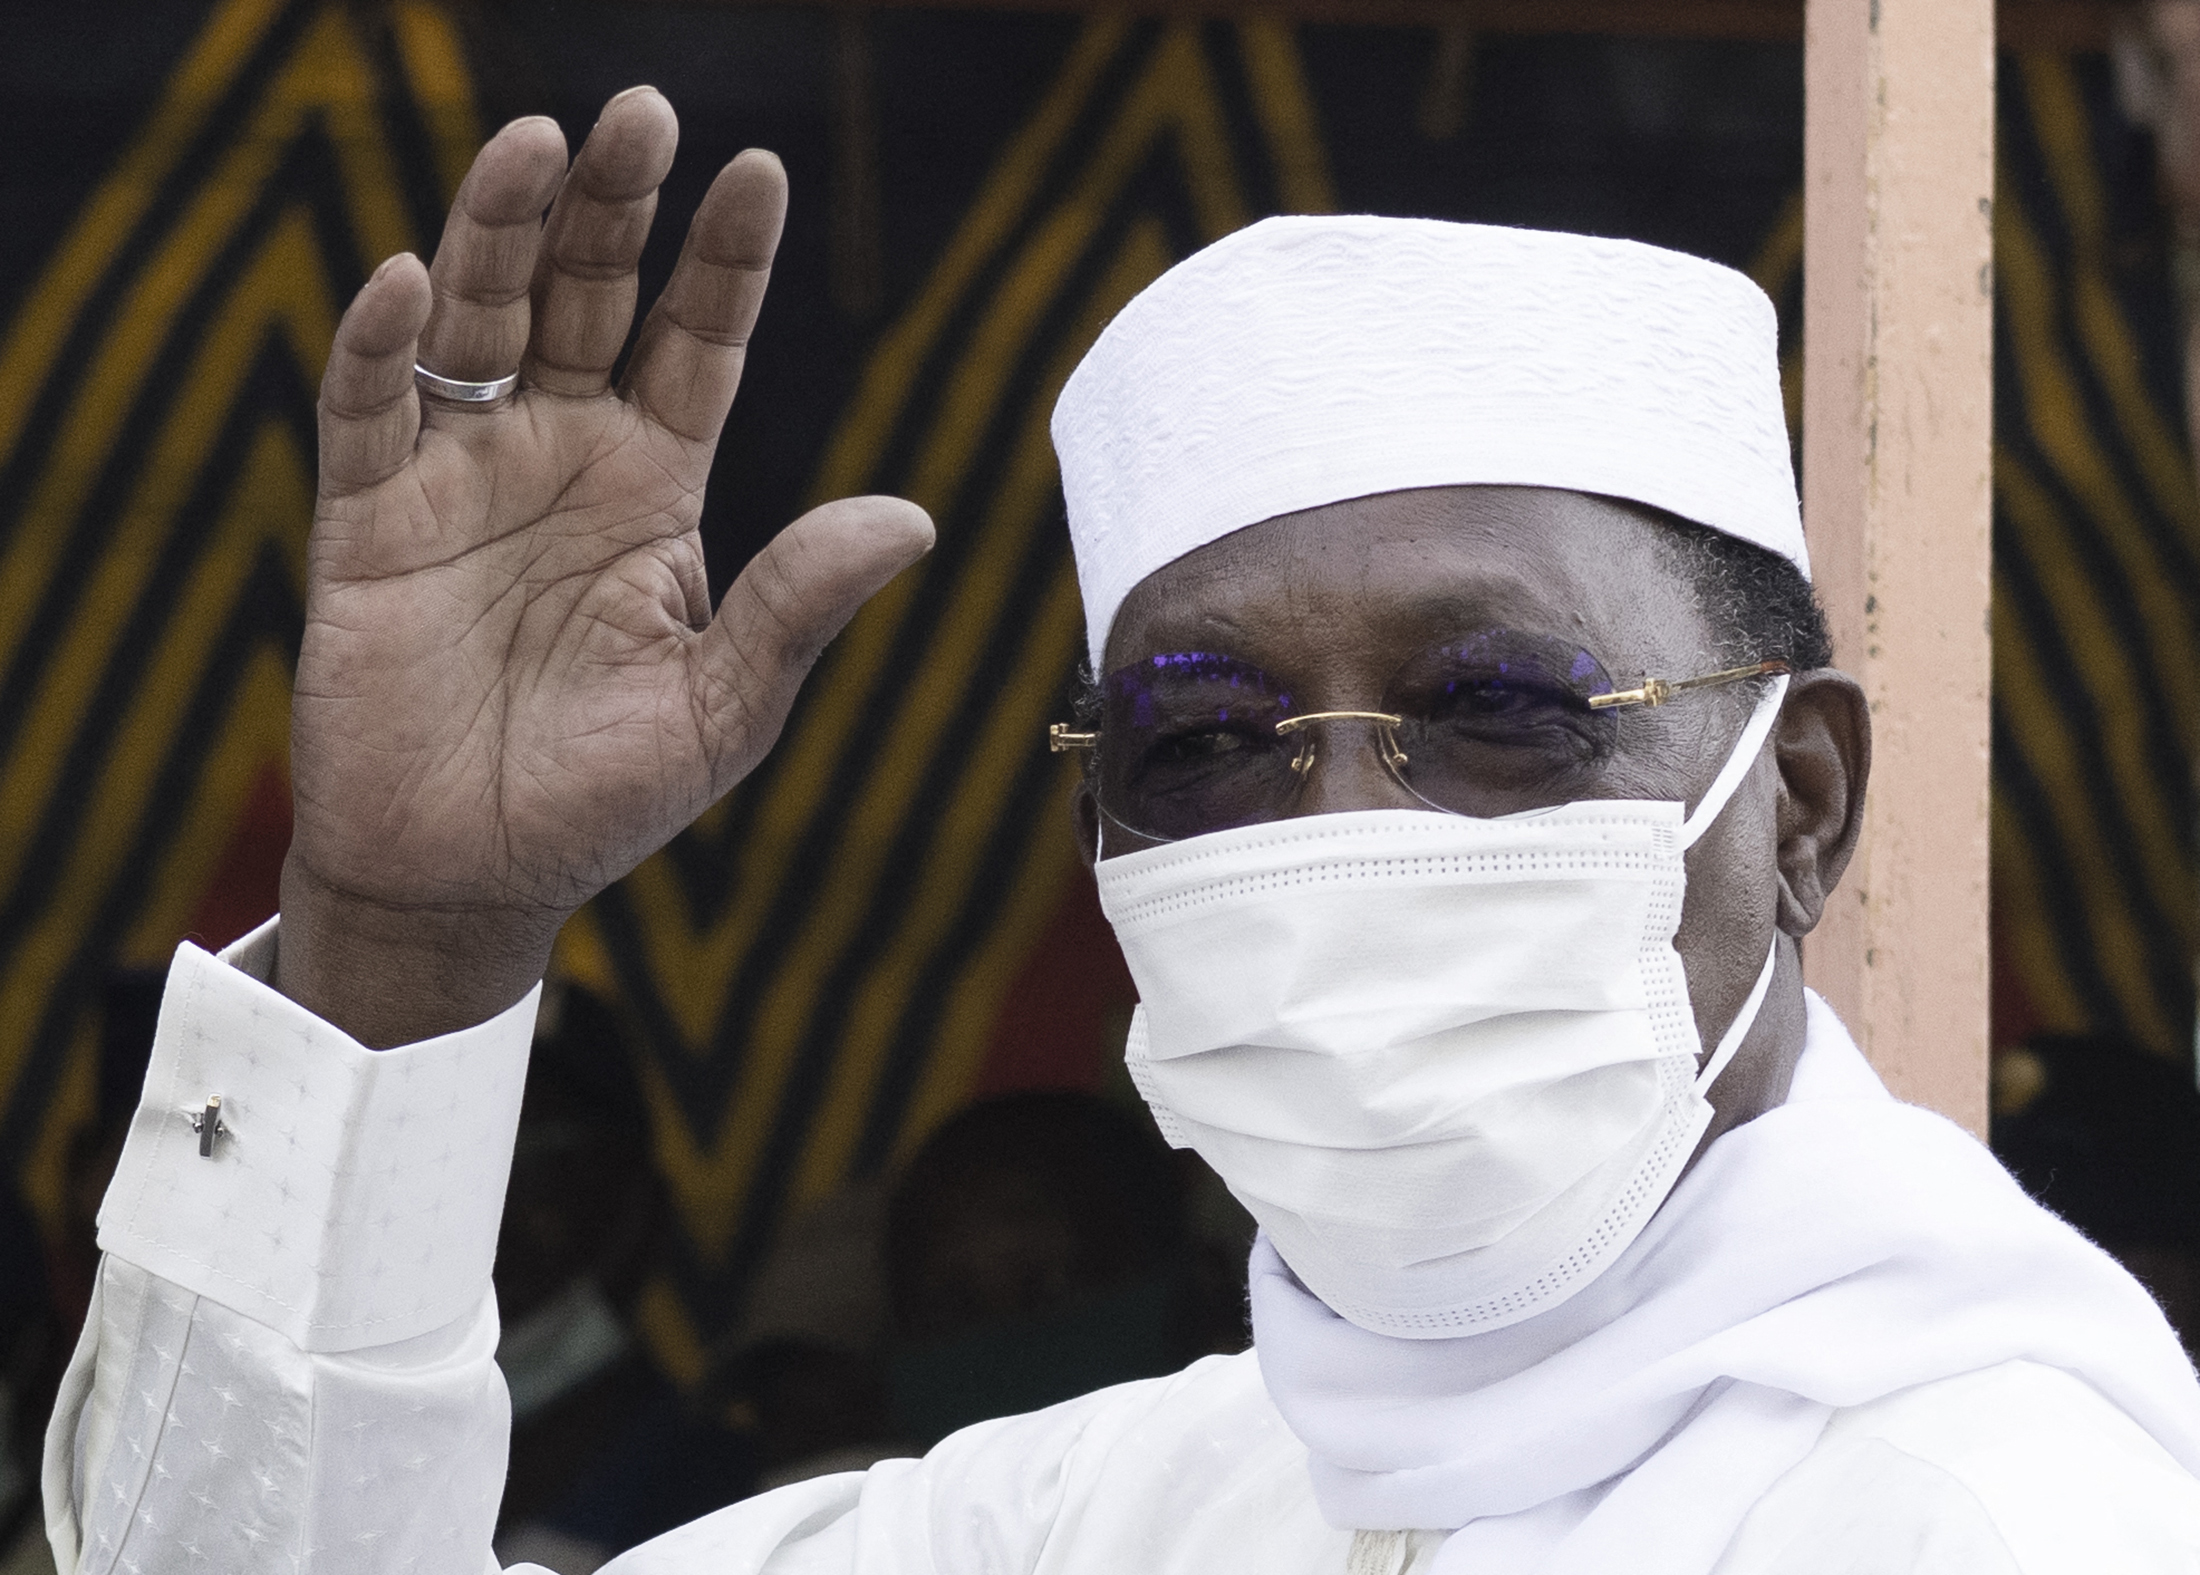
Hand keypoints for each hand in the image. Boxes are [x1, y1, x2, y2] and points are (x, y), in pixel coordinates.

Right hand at [277, 89, 932, 1046]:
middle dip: (617, 209)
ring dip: (504, 234)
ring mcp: (462, 476)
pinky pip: (367, 411)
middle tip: (643, 112)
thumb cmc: (604, 800)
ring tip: (541, 144)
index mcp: (656, 488)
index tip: (758, 172)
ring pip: (481, 321)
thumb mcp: (723, 704)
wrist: (470, 879)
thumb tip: (914, 518)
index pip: (697, 344)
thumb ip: (798, 604)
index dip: (722, 261)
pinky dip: (378, 347)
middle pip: (591, 300)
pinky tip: (406, 282)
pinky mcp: (367, 519)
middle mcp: (562, 457)